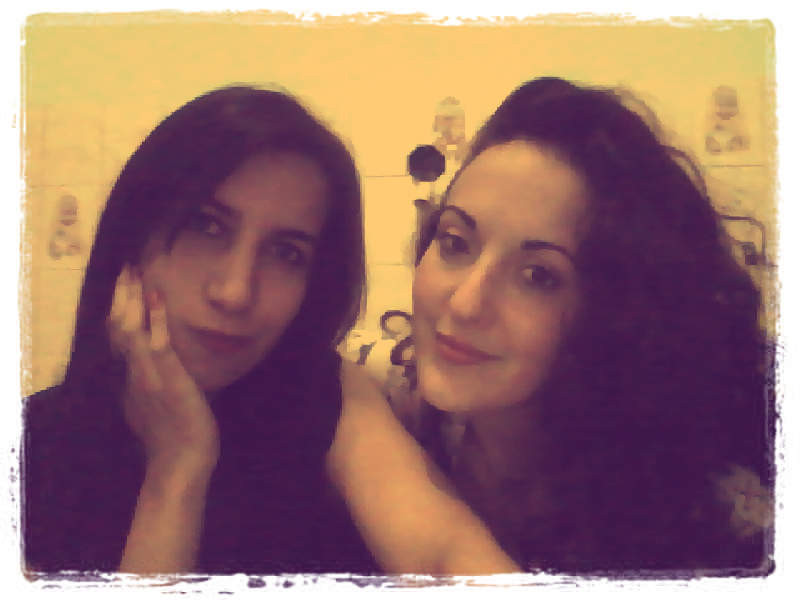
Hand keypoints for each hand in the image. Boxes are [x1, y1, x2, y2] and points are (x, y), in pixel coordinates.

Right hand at [108, 266, 219, 475]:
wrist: (181, 467)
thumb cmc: (175, 441)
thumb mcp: (157, 408)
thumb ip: (154, 387)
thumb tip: (160, 372)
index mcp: (132, 380)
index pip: (119, 338)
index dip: (118, 311)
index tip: (122, 286)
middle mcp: (134, 375)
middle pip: (118, 328)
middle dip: (121, 296)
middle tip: (124, 267)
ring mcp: (149, 377)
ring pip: (130, 331)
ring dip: (132, 299)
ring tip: (134, 272)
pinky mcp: (168, 381)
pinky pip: (158, 344)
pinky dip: (156, 319)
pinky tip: (157, 297)